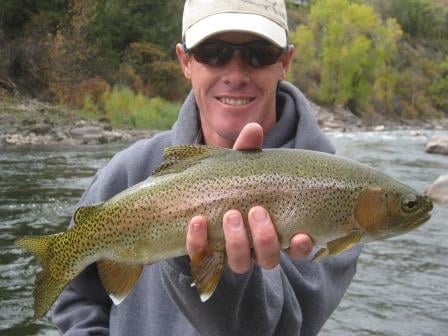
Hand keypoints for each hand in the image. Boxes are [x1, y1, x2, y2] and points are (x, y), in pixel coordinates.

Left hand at [186, 123, 313, 273]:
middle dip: (265, 238)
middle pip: (268, 259)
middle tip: (256, 211)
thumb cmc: (229, 184)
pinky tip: (197, 221)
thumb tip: (253, 127)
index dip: (300, 248)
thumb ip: (247, 152)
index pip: (296, 249)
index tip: (301, 235)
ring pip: (241, 264)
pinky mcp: (204, 254)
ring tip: (231, 215)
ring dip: (238, 242)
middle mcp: (255, 249)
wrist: (195, 200)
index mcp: (273, 230)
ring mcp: (230, 254)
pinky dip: (199, 241)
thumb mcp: (240, 169)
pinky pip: (202, 256)